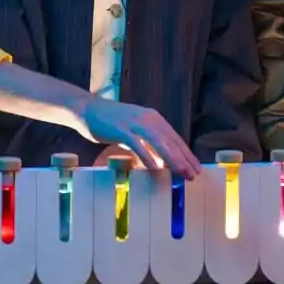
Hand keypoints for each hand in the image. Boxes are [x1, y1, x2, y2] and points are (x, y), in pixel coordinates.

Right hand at [77, 97, 200, 178]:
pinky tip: (154, 169)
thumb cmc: (111, 122)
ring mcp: (134, 123)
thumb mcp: (135, 131)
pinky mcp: (121, 129)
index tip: (196, 168)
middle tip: (193, 174)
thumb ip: (148, 144)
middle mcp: (148, 118)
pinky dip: (147, 157)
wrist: (87, 109)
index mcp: (153, 118)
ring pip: (159, 142)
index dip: (186, 153)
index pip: (175, 138)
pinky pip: (138, 145)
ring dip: (172, 158)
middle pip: (170, 141)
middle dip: (184, 158)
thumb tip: (161, 161)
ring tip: (181, 172)